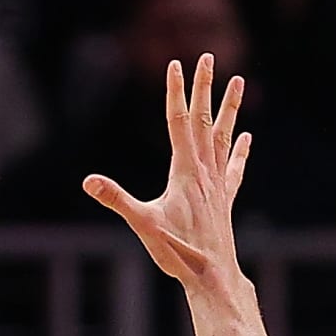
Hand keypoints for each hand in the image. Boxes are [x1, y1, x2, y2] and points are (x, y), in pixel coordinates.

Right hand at [84, 53, 252, 284]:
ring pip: (224, 136)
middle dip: (204, 88)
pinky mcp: (225, 199)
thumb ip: (116, 199)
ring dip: (229, 108)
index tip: (175, 64)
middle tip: (208, 57)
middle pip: (204, 120)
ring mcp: (218, 184)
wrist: (213, 277)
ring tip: (238, 81)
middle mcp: (205, 171)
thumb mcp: (143, 225)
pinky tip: (246, 136)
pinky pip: (234, 167)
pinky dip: (239, 149)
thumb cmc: (179, 252)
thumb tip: (88, 181)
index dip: (175, 92)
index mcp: (185, 171)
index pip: (178, 121)